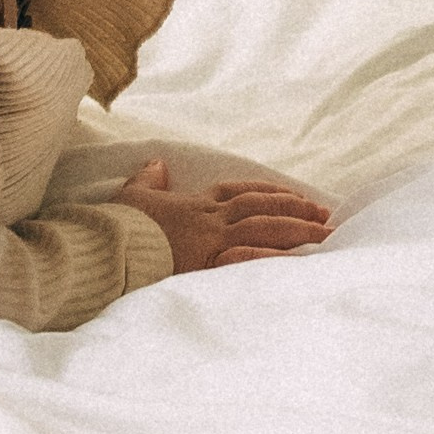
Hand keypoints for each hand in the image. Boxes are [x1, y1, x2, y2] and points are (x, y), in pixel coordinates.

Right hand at [112, 158, 332, 274]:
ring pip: (264, 230)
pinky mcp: (209, 269)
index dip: (269, 193)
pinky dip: (277, 259)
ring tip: (326, 236)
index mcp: (194, 205)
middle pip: (261, 209)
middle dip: (295, 210)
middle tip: (325, 215)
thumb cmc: (117, 229)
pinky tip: (300, 264)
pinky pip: (252, 260)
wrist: (107, 251)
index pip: (239, 192)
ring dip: (298, 231)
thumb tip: (156, 164)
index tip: (293, 196)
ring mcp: (212, 244)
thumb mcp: (131, 198)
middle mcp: (209, 221)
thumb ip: (147, 181)